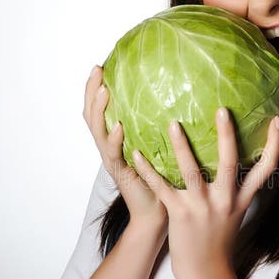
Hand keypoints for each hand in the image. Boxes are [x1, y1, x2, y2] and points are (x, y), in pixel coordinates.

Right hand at [83, 65, 167, 230]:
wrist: (158, 215)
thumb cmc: (165, 181)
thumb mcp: (164, 148)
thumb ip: (166, 126)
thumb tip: (188, 96)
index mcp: (118, 139)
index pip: (101, 109)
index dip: (96, 87)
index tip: (101, 63)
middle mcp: (110, 147)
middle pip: (91, 115)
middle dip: (91, 91)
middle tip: (97, 69)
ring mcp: (113, 160)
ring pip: (97, 131)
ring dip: (99, 109)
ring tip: (104, 90)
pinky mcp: (121, 174)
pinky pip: (114, 154)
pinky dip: (115, 139)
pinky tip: (120, 126)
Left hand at [131, 107, 278, 278]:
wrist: (205, 272)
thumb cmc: (218, 240)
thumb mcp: (235, 214)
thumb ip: (236, 190)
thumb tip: (237, 162)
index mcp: (241, 199)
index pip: (266, 169)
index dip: (274, 144)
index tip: (278, 121)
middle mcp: (225, 200)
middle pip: (230, 162)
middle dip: (226, 135)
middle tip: (222, 110)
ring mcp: (201, 207)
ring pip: (192, 171)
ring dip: (181, 146)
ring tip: (171, 124)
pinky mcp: (179, 214)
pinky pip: (162, 187)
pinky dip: (148, 170)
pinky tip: (137, 153)